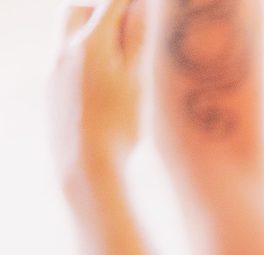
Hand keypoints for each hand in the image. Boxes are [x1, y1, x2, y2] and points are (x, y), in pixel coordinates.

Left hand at [51, 0, 147, 198]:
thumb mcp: (136, 80)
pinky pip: (67, 60)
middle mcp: (66, 51)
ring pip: (70, 36)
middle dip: (101, 8)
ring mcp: (55, 70)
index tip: (147, 3)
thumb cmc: (119, 125)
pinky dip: (86, 58)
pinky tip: (104, 83)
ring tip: (118, 55)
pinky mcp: (52, 89)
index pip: (111, 4)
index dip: (130, 1)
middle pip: (78, 10)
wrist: (86, 164)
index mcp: (91, 44)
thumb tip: (141, 6)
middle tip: (126, 20)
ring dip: (92, 34)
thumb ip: (136, 40)